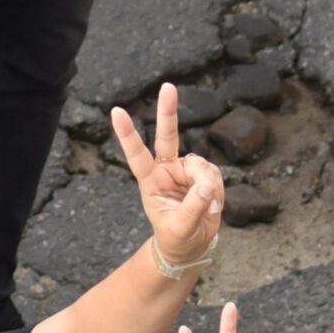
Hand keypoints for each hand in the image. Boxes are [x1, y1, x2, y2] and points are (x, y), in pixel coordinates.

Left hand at [112, 81, 223, 271]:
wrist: (191, 246)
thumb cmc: (176, 237)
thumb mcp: (180, 227)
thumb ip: (192, 208)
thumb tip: (205, 186)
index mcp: (150, 181)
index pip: (136, 154)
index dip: (128, 134)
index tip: (116, 111)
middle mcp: (167, 170)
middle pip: (168, 136)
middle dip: (168, 112)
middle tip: (168, 86)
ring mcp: (186, 171)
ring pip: (202, 164)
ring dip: (209, 184)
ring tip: (209, 208)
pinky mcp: (203, 176)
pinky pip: (215, 175)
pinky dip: (217, 190)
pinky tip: (213, 206)